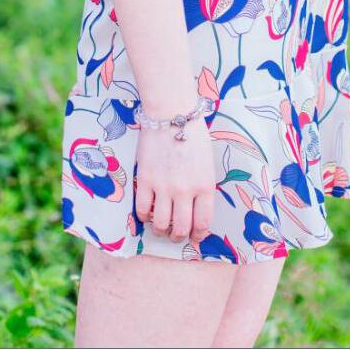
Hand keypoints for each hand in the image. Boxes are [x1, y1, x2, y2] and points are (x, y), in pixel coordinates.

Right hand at [134, 116, 215, 244]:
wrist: (171, 113)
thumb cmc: (193, 133)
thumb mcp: (207, 162)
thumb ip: (202, 186)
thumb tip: (196, 207)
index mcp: (205, 185)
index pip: (203, 223)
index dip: (198, 235)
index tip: (195, 236)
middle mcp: (185, 190)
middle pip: (181, 229)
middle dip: (178, 236)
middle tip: (175, 234)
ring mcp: (164, 187)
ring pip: (161, 224)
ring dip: (161, 230)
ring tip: (161, 225)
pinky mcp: (145, 180)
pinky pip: (142, 210)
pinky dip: (144, 216)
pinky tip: (147, 211)